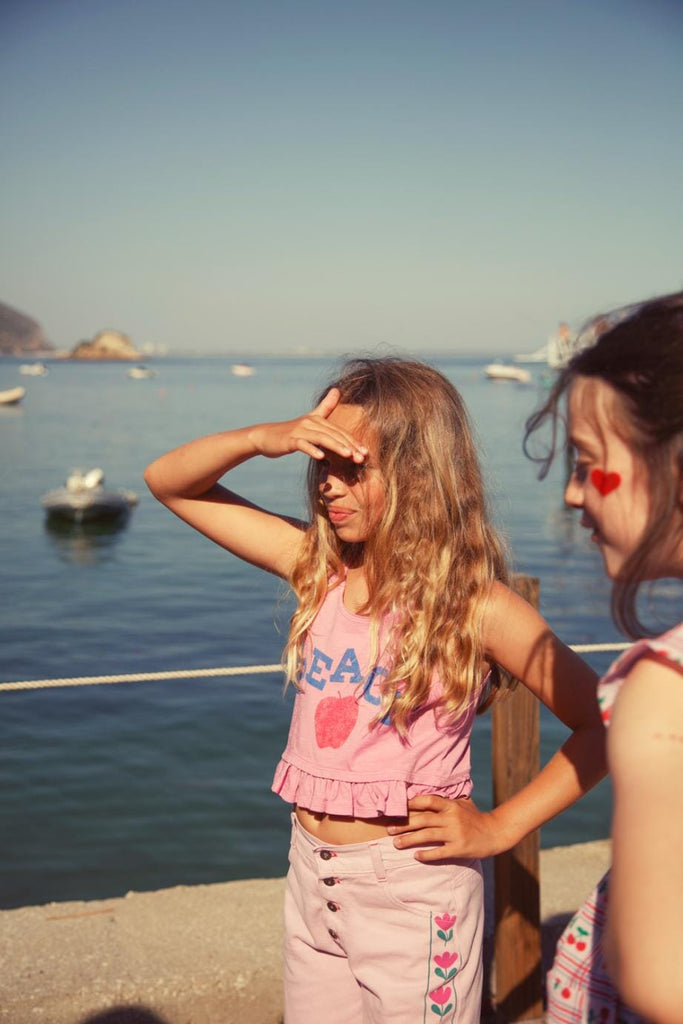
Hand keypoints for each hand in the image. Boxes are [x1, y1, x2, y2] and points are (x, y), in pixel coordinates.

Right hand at [251, 388, 368, 462]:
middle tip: (362, 457)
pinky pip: (302, 445)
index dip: (353, 441)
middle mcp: (310, 423)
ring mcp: (299, 431)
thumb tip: (337, 389)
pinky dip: (312, 450)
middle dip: (349, 446)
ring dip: (336, 446)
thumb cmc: (290, 431)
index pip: (339, 431)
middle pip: (334, 434)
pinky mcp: (290, 440)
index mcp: (317, 420)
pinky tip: (321, 457)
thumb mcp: (309, 418)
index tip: (366, 452)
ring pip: (321, 438)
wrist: (265, 436)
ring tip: (348, 455)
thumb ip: (325, 406)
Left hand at [387, 794, 510, 860]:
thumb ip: (445, 802)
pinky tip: (415, 855)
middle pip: (423, 820)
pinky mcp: (459, 848)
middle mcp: (452, 818)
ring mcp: (455, 834)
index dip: (412, 803)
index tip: (397, 808)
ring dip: (409, 839)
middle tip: (389, 829)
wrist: (495, 833)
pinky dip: (426, 854)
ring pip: (427, 836)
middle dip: (404, 824)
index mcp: (451, 806)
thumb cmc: (475, 818)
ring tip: (395, 843)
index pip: (428, 800)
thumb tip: (424, 798)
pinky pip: (439, 852)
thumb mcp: (462, 805)